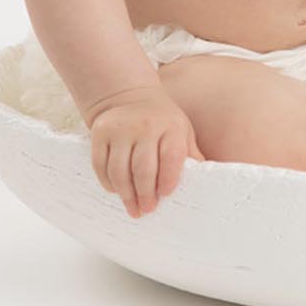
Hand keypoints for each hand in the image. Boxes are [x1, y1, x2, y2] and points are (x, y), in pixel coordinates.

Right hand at [85, 84, 204, 217]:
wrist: (129, 96)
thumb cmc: (162, 121)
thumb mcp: (182, 131)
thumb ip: (191, 155)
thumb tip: (205, 184)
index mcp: (170, 126)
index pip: (171, 157)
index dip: (168, 179)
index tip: (165, 195)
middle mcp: (145, 125)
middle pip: (143, 169)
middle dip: (145, 194)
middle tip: (147, 209)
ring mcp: (120, 128)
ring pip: (119, 171)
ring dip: (126, 194)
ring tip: (133, 207)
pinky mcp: (100, 132)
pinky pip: (101, 165)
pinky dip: (108, 182)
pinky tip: (117, 191)